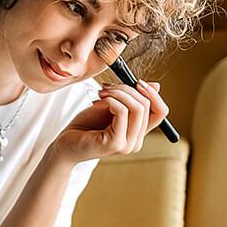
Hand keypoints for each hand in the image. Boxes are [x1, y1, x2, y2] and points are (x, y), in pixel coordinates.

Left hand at [50, 80, 167, 165]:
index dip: (153, 94)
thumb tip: (156, 86)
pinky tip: (97, 102)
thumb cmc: (85, 126)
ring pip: (137, 107)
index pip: (161, 112)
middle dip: (127, 88)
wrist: (65, 144)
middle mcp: (136, 142)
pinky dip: (110, 100)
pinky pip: (122, 112)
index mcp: (138, 133)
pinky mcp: (115, 144)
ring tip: (101, 93)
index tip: (137, 82)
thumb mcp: (111, 106)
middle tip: (107, 86)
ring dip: (118, 93)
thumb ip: (131, 99)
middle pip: (147, 105)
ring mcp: (127, 145)